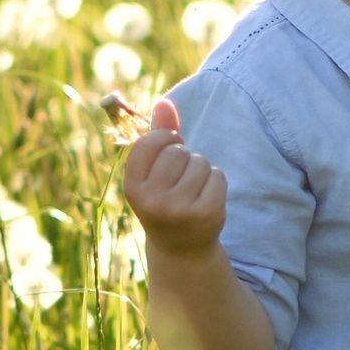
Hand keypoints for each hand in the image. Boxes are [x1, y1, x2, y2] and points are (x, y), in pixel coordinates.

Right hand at [122, 97, 227, 255]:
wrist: (182, 247)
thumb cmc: (165, 199)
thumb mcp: (153, 172)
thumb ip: (158, 136)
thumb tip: (165, 101)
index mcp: (132, 187)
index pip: (149, 143)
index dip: (164, 138)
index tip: (168, 147)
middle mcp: (152, 200)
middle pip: (178, 151)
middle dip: (184, 157)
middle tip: (180, 179)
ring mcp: (179, 209)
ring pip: (200, 162)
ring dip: (201, 169)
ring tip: (193, 189)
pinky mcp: (206, 214)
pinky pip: (217, 175)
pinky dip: (216, 181)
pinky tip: (207, 197)